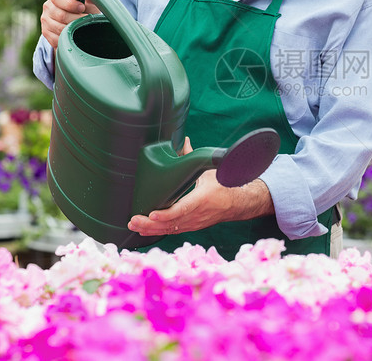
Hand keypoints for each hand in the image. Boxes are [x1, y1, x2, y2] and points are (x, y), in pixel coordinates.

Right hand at [40, 0, 100, 49]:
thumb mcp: (88, 3)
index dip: (70, 4)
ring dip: (73, 30)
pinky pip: (56, 39)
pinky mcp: (46, 33)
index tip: (82, 8)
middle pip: (61, 15)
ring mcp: (46, 20)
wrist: (76, 21)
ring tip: (82, 28)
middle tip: (86, 21)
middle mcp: (48, 7)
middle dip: (76, 19)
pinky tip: (75, 36)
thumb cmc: (84, 9)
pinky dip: (67, 39)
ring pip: (59, 28)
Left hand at [127, 137, 274, 235]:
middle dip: (150, 223)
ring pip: (170, 230)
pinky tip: (144, 230)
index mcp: (202, 199)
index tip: (152, 214)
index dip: (166, 214)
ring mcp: (194, 223)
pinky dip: (157, 232)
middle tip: (133, 221)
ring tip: (133, 225)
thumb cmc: (224, 185)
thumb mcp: (209, 171)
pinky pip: (173, 231)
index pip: (182, 209)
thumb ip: (192, 157)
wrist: (237, 203)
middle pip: (171, 223)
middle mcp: (197, 215)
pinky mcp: (191, 227)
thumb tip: (183, 141)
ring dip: (150, 229)